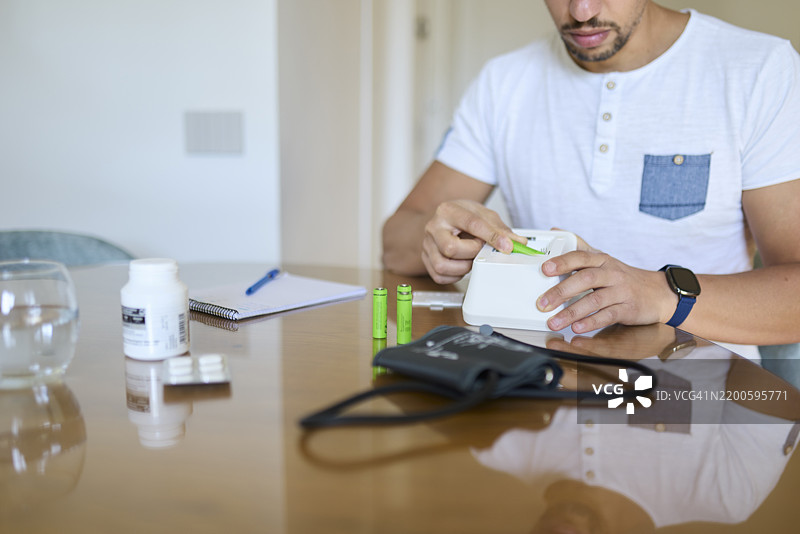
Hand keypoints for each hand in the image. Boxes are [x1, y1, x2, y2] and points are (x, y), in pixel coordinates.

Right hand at [422, 200, 522, 283]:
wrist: (446, 219)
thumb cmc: (463, 216)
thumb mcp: (483, 215)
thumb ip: (500, 229)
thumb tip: (518, 242)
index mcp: (448, 211)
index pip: (472, 224)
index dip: (492, 236)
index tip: (507, 246)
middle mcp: (434, 227)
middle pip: (451, 248)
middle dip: (472, 253)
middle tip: (480, 249)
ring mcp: (427, 245)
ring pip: (443, 265)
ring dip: (463, 267)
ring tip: (471, 258)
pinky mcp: (426, 260)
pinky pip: (439, 276)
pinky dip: (455, 276)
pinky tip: (461, 265)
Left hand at [536, 235, 677, 332]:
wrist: (658, 293)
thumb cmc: (623, 277)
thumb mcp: (603, 259)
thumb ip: (579, 246)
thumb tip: (555, 230)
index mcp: (602, 260)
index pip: (580, 257)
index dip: (562, 262)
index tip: (544, 269)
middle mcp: (611, 273)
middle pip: (585, 279)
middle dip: (561, 291)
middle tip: (542, 303)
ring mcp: (620, 291)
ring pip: (594, 300)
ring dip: (571, 312)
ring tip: (553, 321)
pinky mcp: (627, 309)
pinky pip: (607, 316)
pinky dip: (591, 322)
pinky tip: (577, 328)